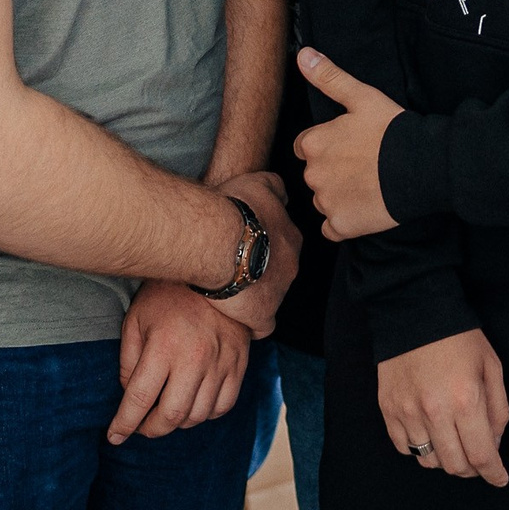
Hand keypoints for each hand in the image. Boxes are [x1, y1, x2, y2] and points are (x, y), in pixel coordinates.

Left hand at [110, 281, 250, 443]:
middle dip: (151, 430)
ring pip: (198, 415)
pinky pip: (224, 404)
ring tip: (166, 413)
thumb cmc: (169, 294)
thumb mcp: (136, 319)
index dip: (124, 424)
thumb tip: (130, 393)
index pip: (139, 399)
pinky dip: (207, 413)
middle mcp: (194, 359)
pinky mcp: (239, 363)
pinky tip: (195, 405)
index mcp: (163, 347)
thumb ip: (128, 360)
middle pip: (171, 415)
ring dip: (178, 422)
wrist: (216, 271)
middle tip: (141, 428)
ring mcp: (220, 362)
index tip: (115, 436)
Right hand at [205, 169, 300, 339]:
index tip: (240, 247)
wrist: (217, 239)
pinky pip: (262, 325)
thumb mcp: (258, 183)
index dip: (261, 248)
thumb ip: (274, 187)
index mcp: (290, 238)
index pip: (281, 246)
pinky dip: (251, 323)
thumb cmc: (234, 208)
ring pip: (269, 297)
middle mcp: (291, 265)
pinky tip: (235, 316)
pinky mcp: (262, 314)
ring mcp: (279, 292)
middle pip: (276, 272)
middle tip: (230, 268)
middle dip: (258, 272)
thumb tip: (282, 194)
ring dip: (251, 295)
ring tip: (226, 289)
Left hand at [293, 47, 404, 239]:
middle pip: (314, 174)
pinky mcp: (341, 226)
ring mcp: (326, 203)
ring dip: (339, 196)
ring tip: (369, 186)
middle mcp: (312, 175)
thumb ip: (329, 77)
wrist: (422, 166)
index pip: (306, 147)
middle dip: (333, 171)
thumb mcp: (362, 97)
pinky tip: (365, 208)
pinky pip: (332, 228)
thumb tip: (303, 54)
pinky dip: (344, 221)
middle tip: (364, 165)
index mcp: (313, 143)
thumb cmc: (393, 129)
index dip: (328, 145)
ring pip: (323, 200)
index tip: (350, 146)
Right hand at [376, 329, 508, 486]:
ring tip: (454, 441)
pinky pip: (405, 448)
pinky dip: (420, 449)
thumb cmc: (459, 338)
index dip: (494, 474)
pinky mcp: (387, 410)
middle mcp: (435, 412)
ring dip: (446, 459)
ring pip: (428, 461)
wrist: (414, 311)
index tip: (499, 479)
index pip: (481, 455)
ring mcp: (407, 413)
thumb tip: (494, 444)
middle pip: (455, 465)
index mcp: (466, 400)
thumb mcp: (491, 367)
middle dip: (472, 470)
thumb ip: (498, 409)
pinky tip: (430, 433)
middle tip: (479, 460)